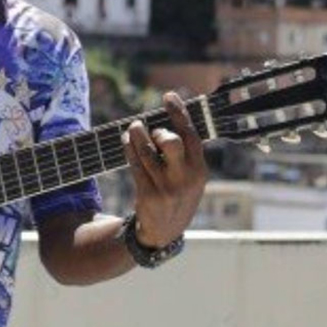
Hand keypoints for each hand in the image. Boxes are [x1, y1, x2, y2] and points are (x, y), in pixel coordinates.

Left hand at [121, 92, 207, 247]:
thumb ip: (184, 153)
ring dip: (137, 135)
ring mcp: (167, 188)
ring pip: (147, 152)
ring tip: (133, 128)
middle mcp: (186, 178)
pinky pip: (135, 165)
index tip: (168, 95)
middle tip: (151, 130)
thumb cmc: (177, 194)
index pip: (192, 135)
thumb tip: (166, 119)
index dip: (180, 113)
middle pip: (171, 142)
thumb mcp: (190, 177)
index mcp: (200, 170)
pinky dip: (129, 149)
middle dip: (158, 131)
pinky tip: (126, 141)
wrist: (164, 232)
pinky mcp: (149, 196)